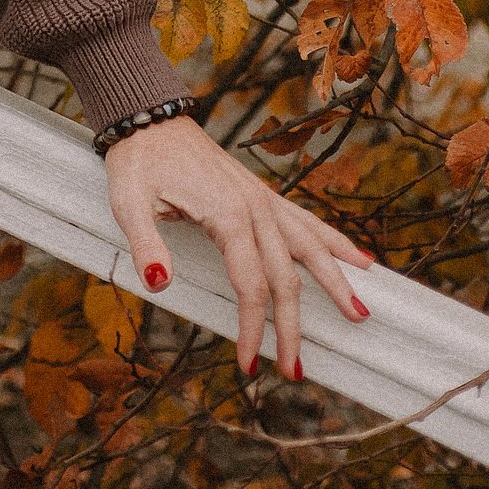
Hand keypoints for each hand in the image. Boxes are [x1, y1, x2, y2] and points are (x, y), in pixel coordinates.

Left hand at [103, 117, 372, 380]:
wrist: (149, 117)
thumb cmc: (138, 159)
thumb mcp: (129, 201)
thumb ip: (145, 244)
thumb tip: (158, 282)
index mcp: (227, 215)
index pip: (250, 286)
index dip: (252, 329)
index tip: (249, 366)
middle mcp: (254, 207)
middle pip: (285, 278)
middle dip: (291, 327)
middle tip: (294, 371)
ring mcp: (262, 199)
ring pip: (309, 247)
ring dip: (335, 283)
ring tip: (360, 315)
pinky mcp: (261, 194)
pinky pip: (305, 221)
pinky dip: (333, 242)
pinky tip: (360, 258)